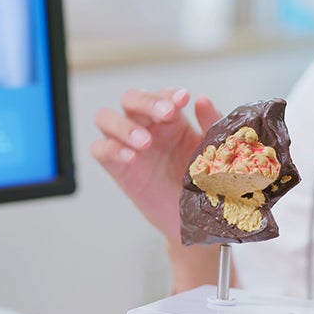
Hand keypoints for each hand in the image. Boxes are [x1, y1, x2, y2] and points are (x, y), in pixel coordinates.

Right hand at [92, 88, 220, 246]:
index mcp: (171, 120)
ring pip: (106, 118)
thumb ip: (211, 124)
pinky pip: (100, 150)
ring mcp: (129, 146)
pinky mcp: (118, 168)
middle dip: (146, 101)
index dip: (169, 93)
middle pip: (131, 98)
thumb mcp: (213, 151)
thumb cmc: (204, 183)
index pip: (161, 95)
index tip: (183, 99)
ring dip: (123, 125)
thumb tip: (202, 99)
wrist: (196, 220)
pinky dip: (111, 149)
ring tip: (145, 142)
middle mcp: (147, 128)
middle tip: (165, 113)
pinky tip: (131, 157)